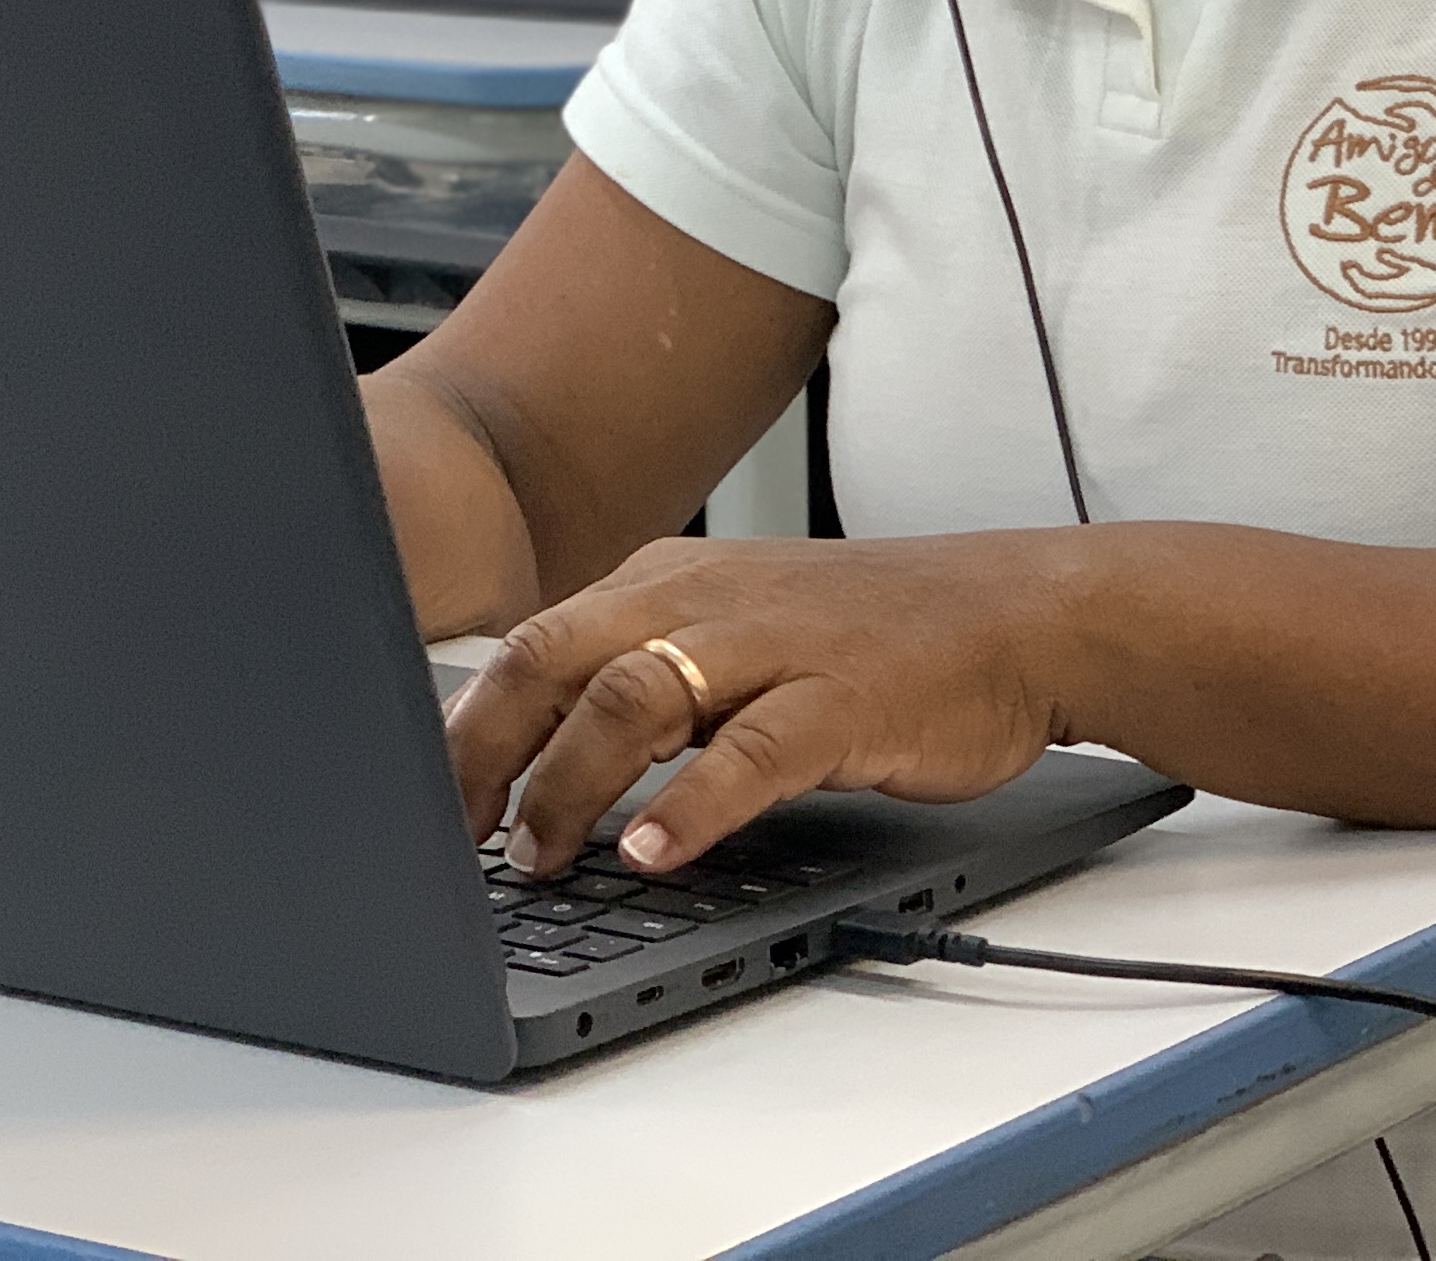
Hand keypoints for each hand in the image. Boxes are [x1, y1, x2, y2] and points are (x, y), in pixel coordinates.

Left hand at [441, 532, 1073, 878]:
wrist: (1016, 613)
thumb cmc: (872, 636)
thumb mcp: (734, 629)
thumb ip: (643, 673)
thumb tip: (534, 755)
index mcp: (665, 581)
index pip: (531, 644)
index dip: (463, 728)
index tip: (419, 803)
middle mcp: (702, 597)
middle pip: (553, 659)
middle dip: (486, 754)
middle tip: (450, 838)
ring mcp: (772, 644)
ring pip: (631, 699)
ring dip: (568, 784)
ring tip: (538, 855)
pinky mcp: (840, 698)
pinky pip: (747, 752)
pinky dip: (688, 807)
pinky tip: (650, 854)